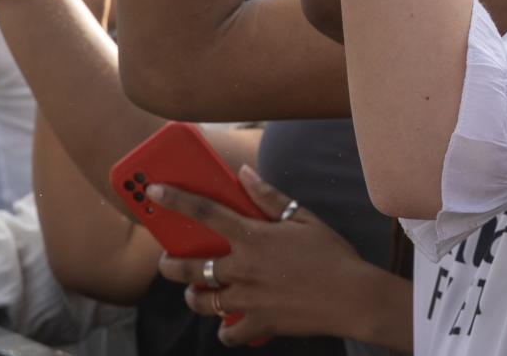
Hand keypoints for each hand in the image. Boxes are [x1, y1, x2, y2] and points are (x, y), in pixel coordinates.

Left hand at [151, 165, 370, 345]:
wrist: (353, 296)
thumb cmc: (332, 253)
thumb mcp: (304, 218)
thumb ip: (269, 197)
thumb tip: (244, 173)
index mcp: (253, 237)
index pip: (205, 213)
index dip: (176, 200)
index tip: (153, 192)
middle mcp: (242, 268)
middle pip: (188, 267)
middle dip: (170, 265)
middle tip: (169, 263)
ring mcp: (247, 299)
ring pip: (201, 301)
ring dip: (194, 296)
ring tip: (197, 291)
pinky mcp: (257, 323)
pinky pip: (227, 332)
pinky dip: (226, 329)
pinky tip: (230, 323)